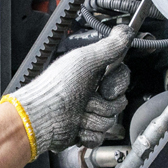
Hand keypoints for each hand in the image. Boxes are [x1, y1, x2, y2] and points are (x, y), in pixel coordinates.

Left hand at [10, 25, 134, 155]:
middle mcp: (92, 92)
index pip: (122, 78)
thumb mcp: (85, 61)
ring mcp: (88, 113)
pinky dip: (88, 134)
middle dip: (103, 104)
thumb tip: (125, 31)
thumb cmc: (58, 88)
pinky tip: (77, 127)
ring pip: (110, 121)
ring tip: (77, 114)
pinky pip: (100, 136)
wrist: (42, 118)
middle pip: (119, 102)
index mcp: (93, 73)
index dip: (117, 84)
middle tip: (86, 100)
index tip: (104, 87)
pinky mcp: (85, 132)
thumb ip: (109, 47)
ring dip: (93, 119)